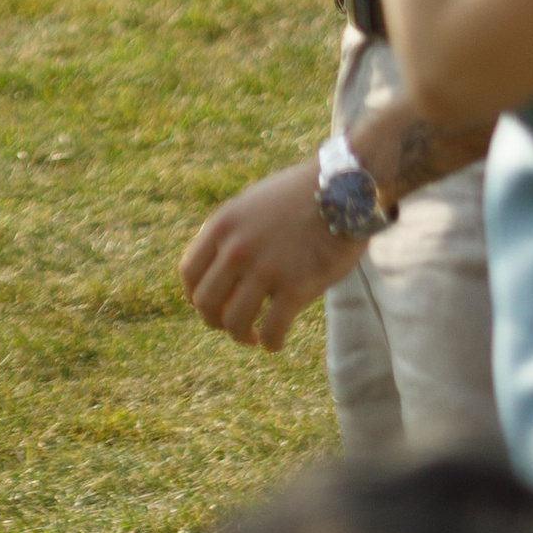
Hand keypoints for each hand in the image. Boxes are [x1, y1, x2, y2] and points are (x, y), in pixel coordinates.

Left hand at [180, 160, 366, 348]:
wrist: (343, 189)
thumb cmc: (301, 197)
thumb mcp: (252, 204)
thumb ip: (233, 233)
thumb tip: (220, 266)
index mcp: (223, 225)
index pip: (189, 273)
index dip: (196, 297)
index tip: (213, 306)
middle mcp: (237, 248)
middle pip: (206, 303)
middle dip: (216, 321)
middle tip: (234, 326)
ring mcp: (265, 268)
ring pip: (234, 322)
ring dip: (242, 336)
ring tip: (255, 337)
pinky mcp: (296, 287)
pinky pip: (272, 330)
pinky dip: (271, 343)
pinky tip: (276, 343)